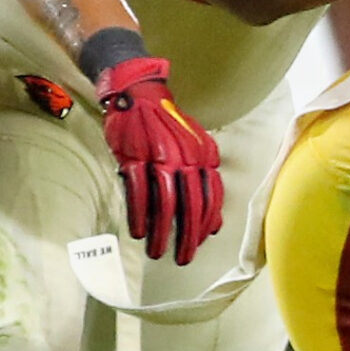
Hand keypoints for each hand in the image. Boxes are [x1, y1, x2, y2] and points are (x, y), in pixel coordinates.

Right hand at [96, 57, 224, 264]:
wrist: (139, 92)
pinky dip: (139, 214)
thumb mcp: (195, 147)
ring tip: (158, 253)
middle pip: (190, 204)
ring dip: (162, 231)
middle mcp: (185, 158)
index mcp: (204, 155)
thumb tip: (216, 224)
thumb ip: (206, 182)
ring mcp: (158, 157)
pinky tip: (139, 232)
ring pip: (164, 202)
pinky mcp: (133, 157)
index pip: (210, 196)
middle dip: (187, 236)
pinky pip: (137, 191)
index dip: (206, 223)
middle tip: (183, 259)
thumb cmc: (167, 125)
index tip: (201, 244)